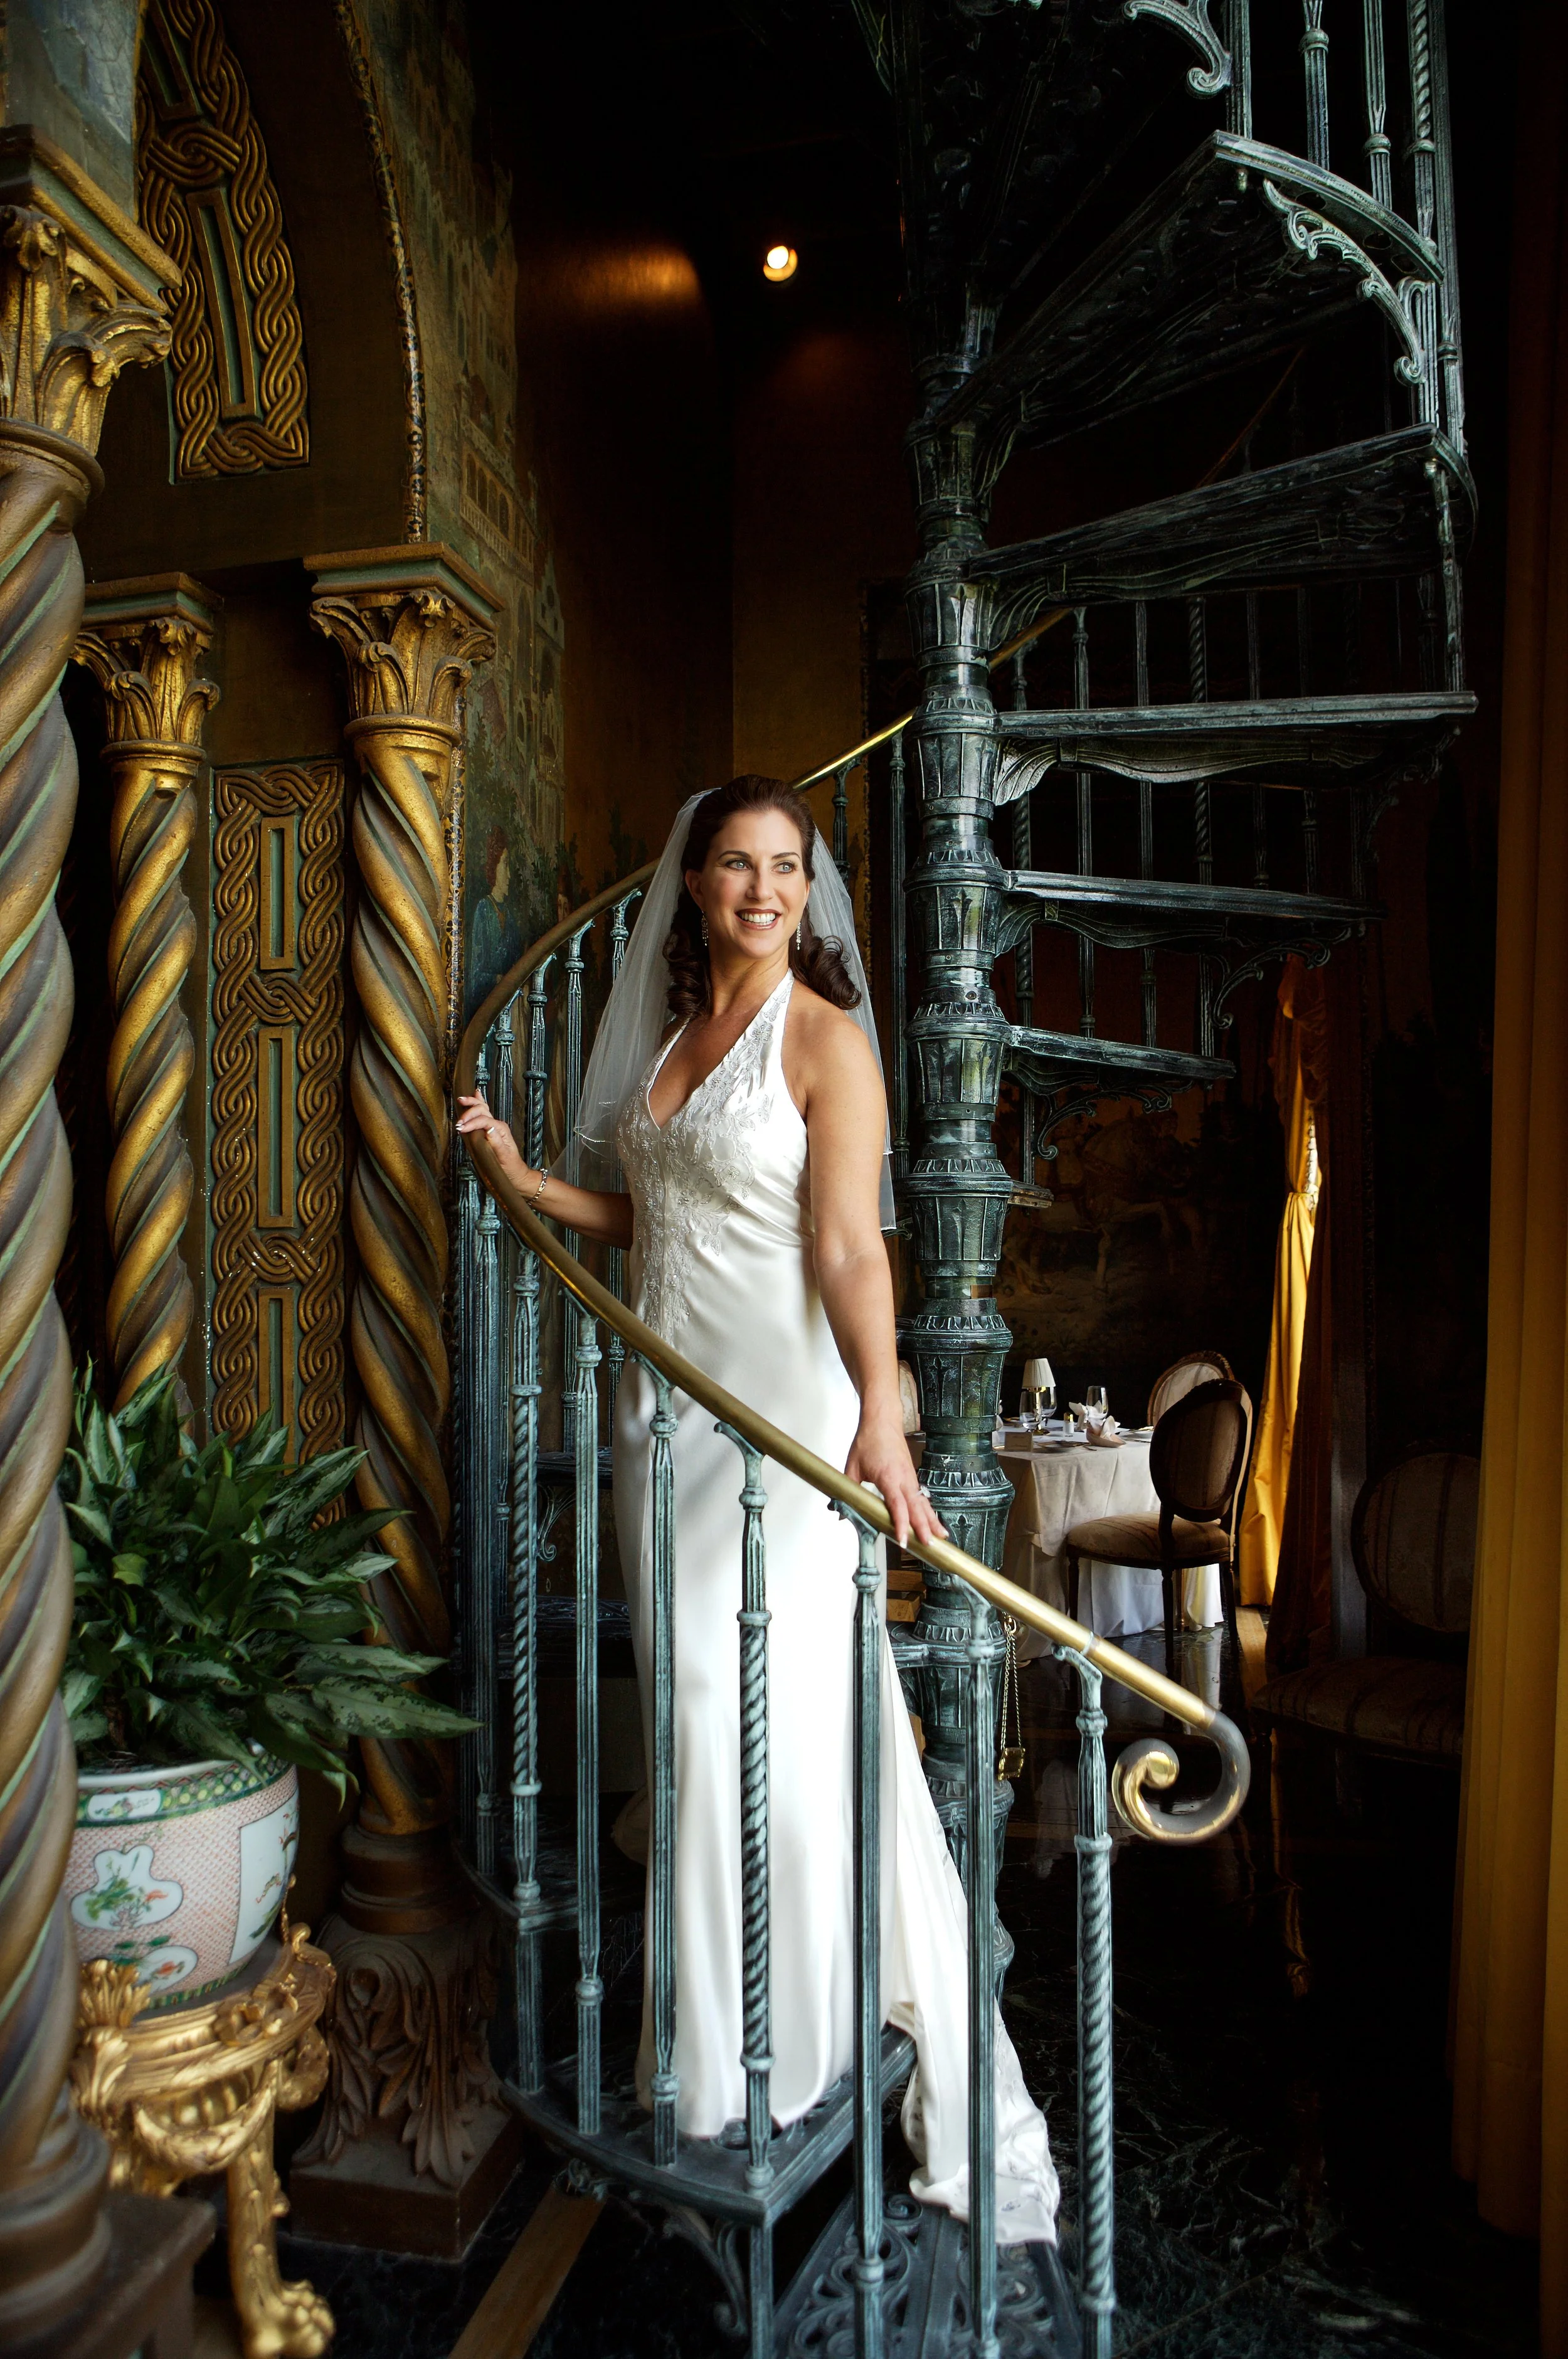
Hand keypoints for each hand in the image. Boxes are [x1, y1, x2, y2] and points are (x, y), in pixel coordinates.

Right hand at [454, 1089, 526, 1179]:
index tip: (461, 1129)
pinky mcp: (490, 1129)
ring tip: (462, 1100)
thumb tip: (487, 1128)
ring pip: (482, 1108)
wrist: (515, 1173)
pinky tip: (476, 1093)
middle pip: (482, 1110)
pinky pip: (484, 1112)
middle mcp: (497, 1125)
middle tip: (459, 1122)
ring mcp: (494, 1126)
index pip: (483, 1120)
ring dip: (472, 1103)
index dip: (471, 1123)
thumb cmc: (509, 1167)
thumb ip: (495, 1142)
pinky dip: (479, 1102)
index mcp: (500, 1129)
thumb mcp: (503, 1156)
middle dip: (469, 1113)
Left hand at [846, 1412, 947, 1549]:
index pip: (897, 1505)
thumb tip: (840, 1511)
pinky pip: (922, 1497)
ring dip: (932, 1520)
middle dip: (924, 1528)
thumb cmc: (869, 1440)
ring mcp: (910, 1477)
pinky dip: (929, 1510)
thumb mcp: (852, 1466)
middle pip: (917, 1507)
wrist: (882, 1420)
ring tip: (941, 1537)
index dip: (901, 1524)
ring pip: (923, 1503)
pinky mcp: (911, 1476)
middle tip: (929, 1546)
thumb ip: (847, 1491)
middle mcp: (904, 1478)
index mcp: (889, 1477)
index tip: (904, 1540)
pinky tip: (933, 1521)